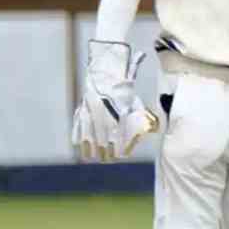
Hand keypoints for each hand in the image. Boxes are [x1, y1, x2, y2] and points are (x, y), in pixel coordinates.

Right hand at [71, 41, 158, 161]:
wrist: (106, 68)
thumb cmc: (123, 85)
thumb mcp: (133, 99)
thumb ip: (139, 114)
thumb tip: (151, 128)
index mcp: (119, 109)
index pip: (120, 132)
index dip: (120, 146)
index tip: (121, 156)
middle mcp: (105, 111)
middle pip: (104, 136)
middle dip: (106, 150)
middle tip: (107, 160)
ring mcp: (91, 109)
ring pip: (89, 132)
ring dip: (90, 147)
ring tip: (92, 157)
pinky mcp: (82, 107)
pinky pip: (78, 123)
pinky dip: (77, 134)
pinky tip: (78, 144)